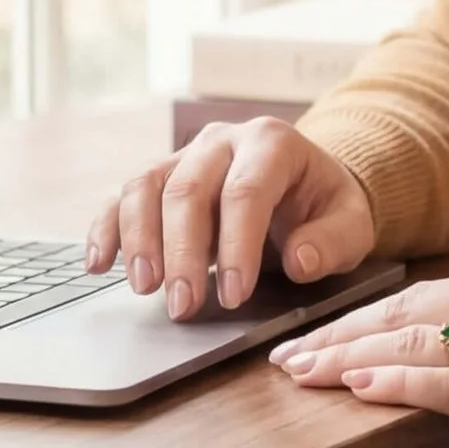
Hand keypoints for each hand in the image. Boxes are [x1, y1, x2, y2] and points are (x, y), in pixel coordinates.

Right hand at [85, 118, 375, 319]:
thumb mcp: (350, 223)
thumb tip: (300, 260)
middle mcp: (222, 141)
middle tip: (183, 307)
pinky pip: (122, 197)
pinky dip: (105, 228)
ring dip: (138, 240)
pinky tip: (98, 264)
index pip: (246, 191)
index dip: (236, 246)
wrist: (306, 184)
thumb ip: (333, 241)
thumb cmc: (325, 207)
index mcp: (272, 143)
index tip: (234, 296)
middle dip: (183, 254)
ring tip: (144, 288)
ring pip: (146, 187)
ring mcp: (185, 155)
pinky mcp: (160, 177)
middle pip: (188, 190)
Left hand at [272, 273, 448, 447]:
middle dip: (340, 332)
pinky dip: (397, 380)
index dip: (368, 314)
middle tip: (288, 357)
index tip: (324, 335)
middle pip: (406, 311)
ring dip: (348, 356)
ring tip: (301, 374)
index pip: (428, 296)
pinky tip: (359, 387)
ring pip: (414, 341)